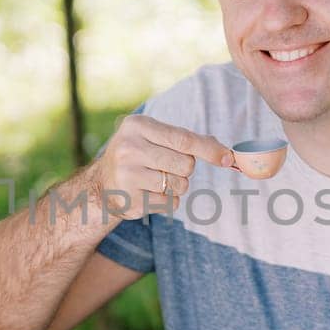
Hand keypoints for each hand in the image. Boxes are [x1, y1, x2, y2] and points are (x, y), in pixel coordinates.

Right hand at [88, 114, 233, 220]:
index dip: (209, 150)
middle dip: (184, 169)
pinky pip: (170, 203)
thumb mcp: (153, 137)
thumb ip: (187, 140)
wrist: (101, 185)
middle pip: (186, 164)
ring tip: (154, 180)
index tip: (228, 158)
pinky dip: (167, 201)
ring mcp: (128, 175)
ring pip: (180, 185)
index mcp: (137, 126)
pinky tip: (148, 193)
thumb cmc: (137, 156)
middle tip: (165, 166)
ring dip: (176, 186)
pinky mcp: (131, 200)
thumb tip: (225, 152)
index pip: (184, 139)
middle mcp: (130, 149)